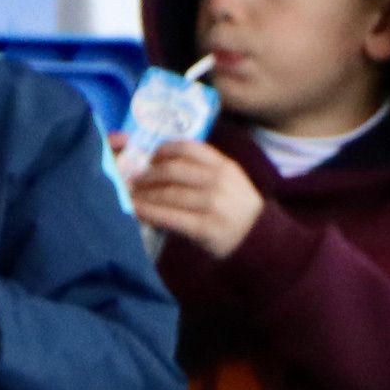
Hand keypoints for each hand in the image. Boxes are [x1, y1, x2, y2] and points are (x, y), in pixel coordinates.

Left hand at [128, 138, 266, 259]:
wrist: (258, 240)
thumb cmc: (236, 209)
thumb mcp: (229, 181)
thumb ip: (203, 170)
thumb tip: (160, 166)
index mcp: (224, 165)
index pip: (188, 148)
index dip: (163, 151)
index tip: (150, 158)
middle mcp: (218, 181)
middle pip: (172, 170)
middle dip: (147, 175)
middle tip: (133, 181)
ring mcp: (212, 204)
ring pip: (168, 194)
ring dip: (144, 195)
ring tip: (131, 197)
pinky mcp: (205, 227)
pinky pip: (170, 217)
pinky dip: (149, 213)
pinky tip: (136, 212)